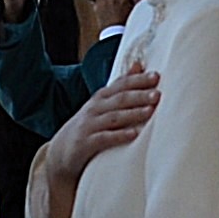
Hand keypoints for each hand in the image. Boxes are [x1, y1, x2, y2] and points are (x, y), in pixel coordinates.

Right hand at [34, 62, 161, 217]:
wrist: (61, 152)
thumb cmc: (89, 125)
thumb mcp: (102, 103)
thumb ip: (120, 86)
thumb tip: (138, 65)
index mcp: (101, 97)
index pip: (121, 84)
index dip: (138, 80)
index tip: (156, 76)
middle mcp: (95, 108)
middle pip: (119, 99)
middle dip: (139, 96)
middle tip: (157, 94)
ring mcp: (90, 125)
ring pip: (114, 117)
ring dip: (132, 114)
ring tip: (149, 111)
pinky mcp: (86, 143)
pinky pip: (104, 138)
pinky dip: (119, 135)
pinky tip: (133, 134)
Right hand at [90, 0, 137, 35]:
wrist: (119, 37)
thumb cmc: (108, 29)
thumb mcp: (99, 16)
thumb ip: (99, 5)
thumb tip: (97, 0)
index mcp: (101, 1)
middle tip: (117, 0)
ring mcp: (123, 0)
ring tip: (126, 10)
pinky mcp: (133, 4)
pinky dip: (135, 3)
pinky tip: (133, 9)